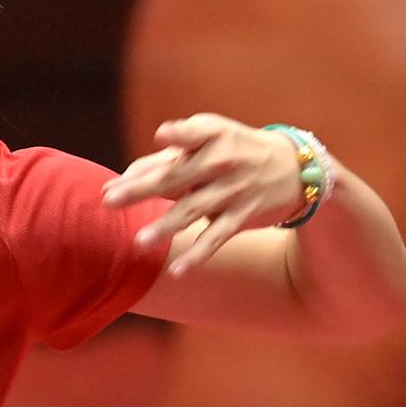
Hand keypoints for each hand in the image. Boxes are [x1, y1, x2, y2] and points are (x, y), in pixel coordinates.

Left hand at [101, 113, 306, 275]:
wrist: (295, 167)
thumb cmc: (232, 150)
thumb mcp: (207, 141)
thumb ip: (161, 160)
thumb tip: (114, 183)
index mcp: (211, 135)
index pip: (190, 135)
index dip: (178, 135)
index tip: (162, 136)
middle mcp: (222, 161)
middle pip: (177, 175)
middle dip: (142, 188)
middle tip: (109, 200)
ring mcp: (233, 189)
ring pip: (194, 209)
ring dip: (166, 226)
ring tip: (139, 242)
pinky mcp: (242, 215)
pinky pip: (217, 237)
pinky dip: (198, 254)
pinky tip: (177, 271)